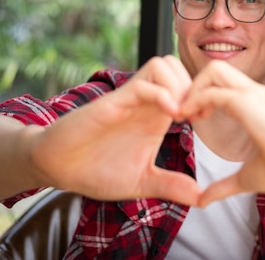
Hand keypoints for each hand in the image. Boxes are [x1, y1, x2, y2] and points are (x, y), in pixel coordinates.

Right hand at [27, 55, 201, 205]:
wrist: (58, 169)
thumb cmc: (97, 170)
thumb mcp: (142, 181)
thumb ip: (171, 186)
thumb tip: (202, 199)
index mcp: (156, 114)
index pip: (187, 82)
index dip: (202, 95)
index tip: (206, 119)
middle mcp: (146, 101)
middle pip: (178, 66)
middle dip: (195, 85)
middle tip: (197, 114)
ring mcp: (129, 99)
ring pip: (163, 64)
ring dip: (180, 85)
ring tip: (182, 115)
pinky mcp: (112, 103)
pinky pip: (142, 84)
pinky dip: (162, 94)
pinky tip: (170, 118)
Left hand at [181, 60, 264, 206]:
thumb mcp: (243, 177)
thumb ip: (222, 186)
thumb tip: (203, 201)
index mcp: (255, 102)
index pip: (223, 81)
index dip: (203, 94)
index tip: (196, 118)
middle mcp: (252, 91)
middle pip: (216, 67)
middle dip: (196, 85)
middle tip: (187, 112)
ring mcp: (251, 92)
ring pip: (213, 70)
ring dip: (195, 88)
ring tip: (188, 113)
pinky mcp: (246, 100)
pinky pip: (212, 91)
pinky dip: (196, 101)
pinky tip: (192, 119)